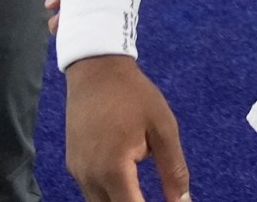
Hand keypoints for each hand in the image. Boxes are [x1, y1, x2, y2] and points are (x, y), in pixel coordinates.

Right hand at [67, 58, 191, 201]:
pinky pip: (91, 191)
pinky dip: (110, 193)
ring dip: (122, 200)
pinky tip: (126, 182)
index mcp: (114, 169)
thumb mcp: (163, 128)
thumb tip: (183, 201)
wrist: (95, 68)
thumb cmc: (133, 95)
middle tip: (155, 195)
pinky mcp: (73, 165)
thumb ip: (173, 169)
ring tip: (142, 192)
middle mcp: (90, 177)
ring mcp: (77, 172)